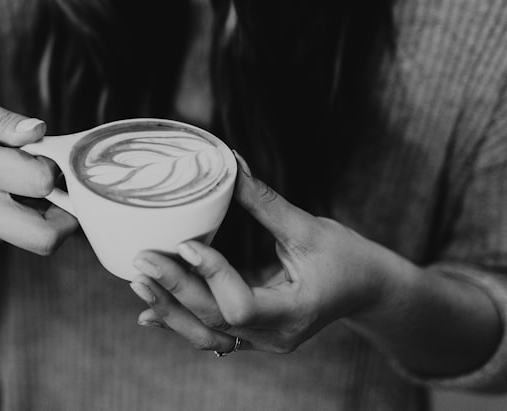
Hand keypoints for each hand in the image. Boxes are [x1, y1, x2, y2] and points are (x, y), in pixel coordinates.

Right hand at [0, 91, 78, 253]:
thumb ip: (4, 120)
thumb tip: (38, 132)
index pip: (38, 181)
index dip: (53, 165)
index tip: (45, 152)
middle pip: (43, 236)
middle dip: (67, 212)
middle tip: (60, 183)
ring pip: (38, 239)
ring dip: (49, 213)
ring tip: (29, 182)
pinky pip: (22, 236)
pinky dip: (29, 216)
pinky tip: (12, 193)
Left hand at [128, 154, 389, 354]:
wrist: (367, 290)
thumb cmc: (347, 257)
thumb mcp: (309, 227)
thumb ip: (266, 202)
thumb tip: (231, 164)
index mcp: (295, 311)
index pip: (241, 305)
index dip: (211, 276)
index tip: (186, 244)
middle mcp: (276, 335)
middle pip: (214, 321)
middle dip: (175, 288)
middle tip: (143, 258)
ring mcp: (264, 341)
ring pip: (207, 336)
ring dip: (170, 309)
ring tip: (138, 281)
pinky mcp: (254, 335)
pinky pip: (211, 334)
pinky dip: (180, 320)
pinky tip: (148, 311)